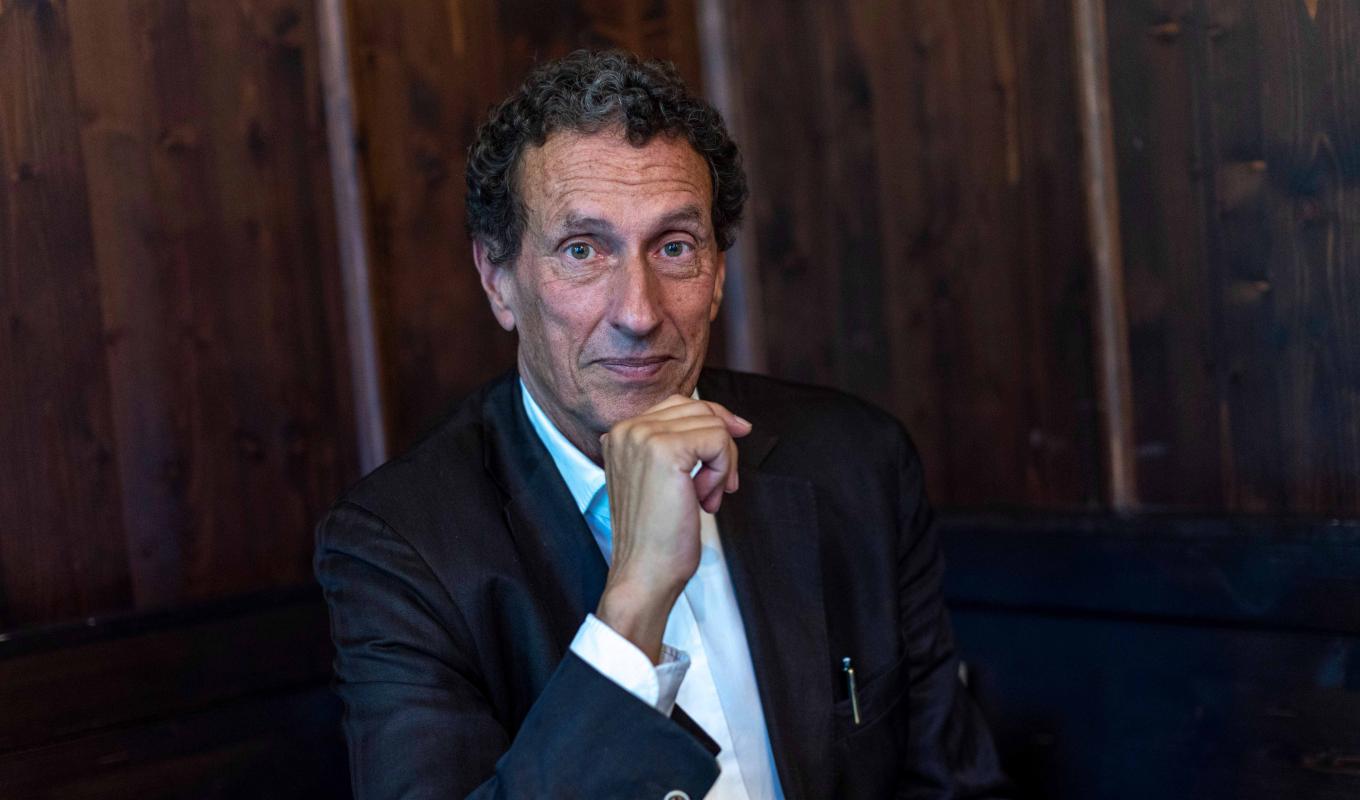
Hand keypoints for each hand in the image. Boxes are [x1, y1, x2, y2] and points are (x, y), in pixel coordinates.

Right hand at [594, 395, 751, 662]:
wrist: (643, 572)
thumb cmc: (655, 536)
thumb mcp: (663, 479)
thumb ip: (682, 445)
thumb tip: (732, 422)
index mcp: (620, 434)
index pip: (680, 405)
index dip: (713, 423)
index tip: (733, 443)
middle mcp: (626, 429)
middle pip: (700, 410)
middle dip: (721, 449)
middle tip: (717, 488)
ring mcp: (643, 437)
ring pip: (712, 424)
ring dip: (722, 464)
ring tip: (705, 498)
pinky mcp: (665, 450)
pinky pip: (717, 440)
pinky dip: (722, 470)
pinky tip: (704, 499)